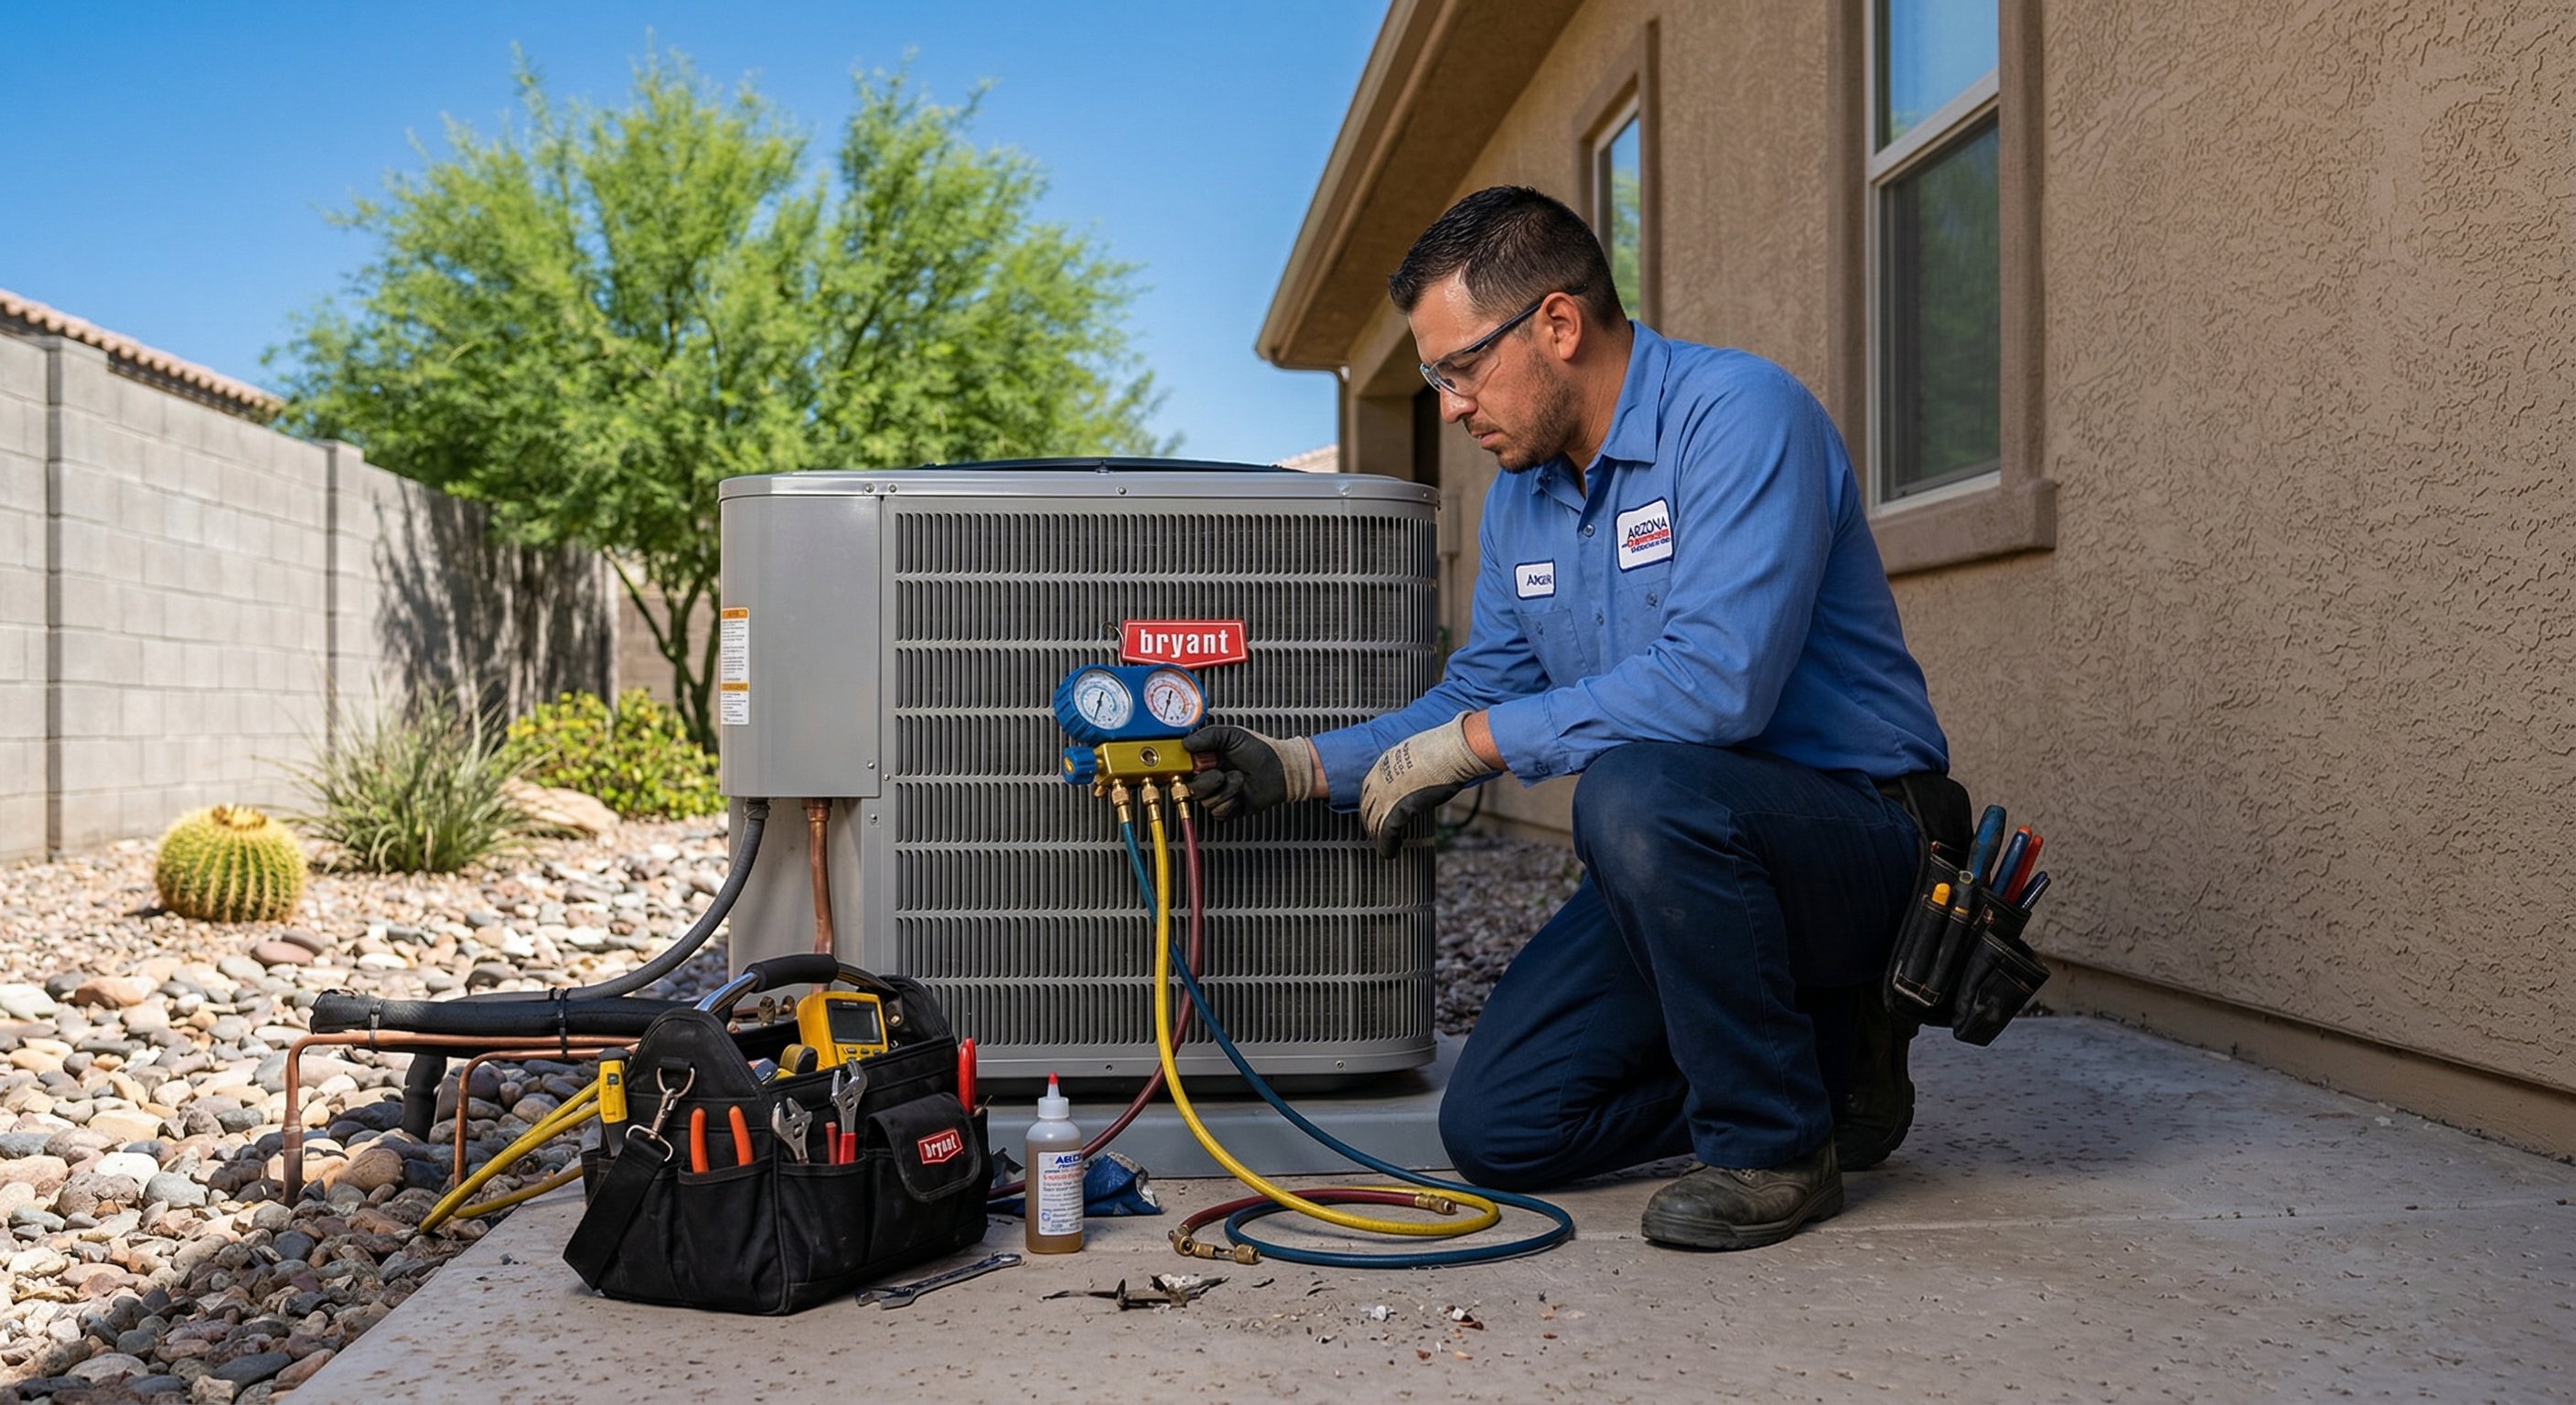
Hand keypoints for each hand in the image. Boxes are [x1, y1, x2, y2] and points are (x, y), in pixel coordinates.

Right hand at [1182, 726, 1316, 819]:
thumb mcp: (1232, 735)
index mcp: (1206, 759)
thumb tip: (1186, 743)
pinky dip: (1231, 802)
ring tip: (1238, 779)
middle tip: (1219, 773)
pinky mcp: (1227, 809)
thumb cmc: (1261, 750)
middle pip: (1189, 787)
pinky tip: (1240, 793)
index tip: (1187, 767)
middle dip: (1206, 781)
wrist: (1281, 770)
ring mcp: (1218, 794)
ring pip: (1204, 801)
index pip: (1183, 767)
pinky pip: (1218, 811)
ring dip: (1225, 790)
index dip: (1181, 769)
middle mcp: (1209, 777)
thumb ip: (1208, 735)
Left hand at [1359, 717, 1497, 857]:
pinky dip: (1387, 846)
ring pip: (1374, 823)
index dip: (1371, 805)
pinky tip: (1390, 852)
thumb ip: (1410, 768)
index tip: (1376, 813)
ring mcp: (1385, 796)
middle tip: (1378, 833)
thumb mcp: (1417, 754)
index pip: (1367, 790)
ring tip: (1387, 845)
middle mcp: (1379, 779)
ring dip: (1379, 836)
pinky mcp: (1396, 810)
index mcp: (1383, 763)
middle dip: (1371, 822)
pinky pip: (1386, 834)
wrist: (1450, 752)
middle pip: (1367, 808)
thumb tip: (1418, 776)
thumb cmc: (1443, 750)